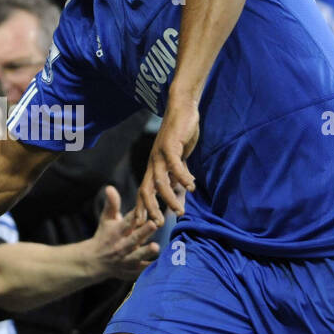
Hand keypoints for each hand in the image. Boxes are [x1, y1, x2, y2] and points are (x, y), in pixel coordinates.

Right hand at [88, 185, 159, 279]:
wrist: (94, 262)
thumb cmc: (104, 236)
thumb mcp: (106, 219)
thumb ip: (112, 204)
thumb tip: (110, 187)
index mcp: (115, 232)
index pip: (125, 223)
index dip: (132, 216)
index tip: (141, 209)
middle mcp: (120, 246)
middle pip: (132, 239)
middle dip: (142, 233)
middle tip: (153, 224)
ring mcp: (125, 260)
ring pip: (136, 256)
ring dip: (146, 252)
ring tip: (156, 247)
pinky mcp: (131, 271)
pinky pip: (141, 270)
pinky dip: (150, 268)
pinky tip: (163, 264)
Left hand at [135, 97, 198, 225]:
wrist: (182, 108)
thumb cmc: (180, 134)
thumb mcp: (179, 158)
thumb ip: (178, 174)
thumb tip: (180, 189)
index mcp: (154, 167)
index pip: (144, 192)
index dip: (142, 209)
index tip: (142, 226)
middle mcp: (153, 163)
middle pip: (146, 190)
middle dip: (150, 209)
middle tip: (158, 225)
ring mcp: (160, 154)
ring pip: (160, 182)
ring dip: (169, 198)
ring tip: (179, 211)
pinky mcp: (171, 145)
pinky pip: (175, 165)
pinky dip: (182, 177)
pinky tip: (191, 186)